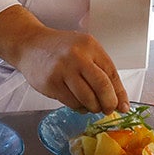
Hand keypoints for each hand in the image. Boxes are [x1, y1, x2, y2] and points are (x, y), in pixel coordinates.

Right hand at [0, 6, 128, 114]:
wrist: (30, 45)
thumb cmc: (60, 49)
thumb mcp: (84, 51)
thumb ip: (101, 71)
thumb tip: (119, 100)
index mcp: (90, 46)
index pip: (111, 73)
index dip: (120, 93)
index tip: (123, 106)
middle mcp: (77, 56)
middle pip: (102, 87)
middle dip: (109, 103)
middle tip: (109, 109)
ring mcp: (63, 70)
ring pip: (87, 99)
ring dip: (93, 107)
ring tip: (92, 105)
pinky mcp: (51, 83)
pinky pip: (72, 103)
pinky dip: (79, 107)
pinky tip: (78, 102)